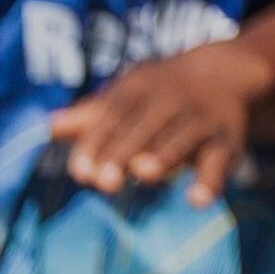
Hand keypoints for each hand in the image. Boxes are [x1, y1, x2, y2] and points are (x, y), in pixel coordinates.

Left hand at [51, 44, 274, 204]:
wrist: (226, 74)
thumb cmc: (162, 93)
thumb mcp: (130, 94)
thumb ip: (92, 115)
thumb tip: (47, 128)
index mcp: (141, 87)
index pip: (115, 113)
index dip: (96, 141)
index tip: (80, 170)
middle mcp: (173, 100)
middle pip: (145, 127)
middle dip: (124, 152)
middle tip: (103, 181)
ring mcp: (202, 119)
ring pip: (182, 138)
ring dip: (165, 155)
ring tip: (144, 173)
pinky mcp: (227, 141)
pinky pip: (219, 161)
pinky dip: (211, 180)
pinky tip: (197, 200)